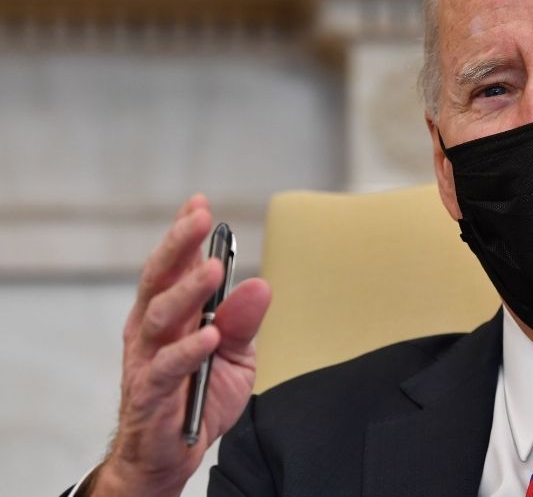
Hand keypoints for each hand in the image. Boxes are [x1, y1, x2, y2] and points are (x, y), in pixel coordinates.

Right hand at [87, 195, 270, 496]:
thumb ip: (244, 322)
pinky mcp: (149, 392)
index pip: (175, 266)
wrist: (171, 454)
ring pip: (159, 315)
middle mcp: (152, 329)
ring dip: (187, 290)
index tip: (200, 203)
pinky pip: (166, 366)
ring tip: (213, 271)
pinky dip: (189, 349)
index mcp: (171, 314)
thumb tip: (260, 284)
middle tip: (200, 218)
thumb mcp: (235, 356)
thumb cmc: (198, 397)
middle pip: (160, 278)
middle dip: (179, 245)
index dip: (184, 234)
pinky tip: (209, 335)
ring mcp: (146, 359)